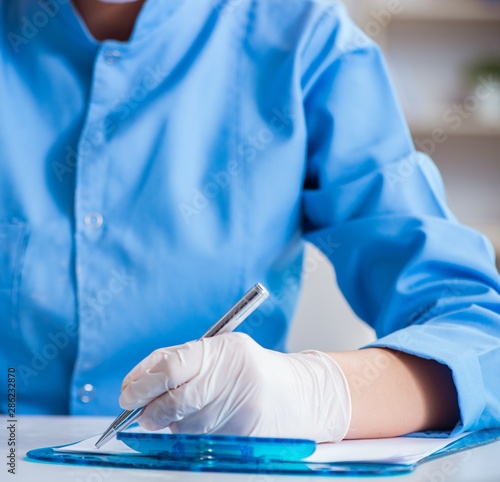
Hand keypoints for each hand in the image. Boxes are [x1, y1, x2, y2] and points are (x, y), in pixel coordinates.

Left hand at [119, 333, 350, 441]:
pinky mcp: (243, 436)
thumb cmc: (251, 368)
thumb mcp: (220, 350)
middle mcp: (233, 378)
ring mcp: (239, 409)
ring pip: (182, 424)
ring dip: (168, 422)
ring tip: (177, 412)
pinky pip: (199, 440)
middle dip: (147, 409)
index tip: (128, 392)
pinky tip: (201, 421)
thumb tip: (137, 382)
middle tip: (137, 412)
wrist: (297, 394)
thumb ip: (182, 361)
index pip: (169, 367)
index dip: (141, 382)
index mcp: (225, 350)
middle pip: (172, 400)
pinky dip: (188, 433)